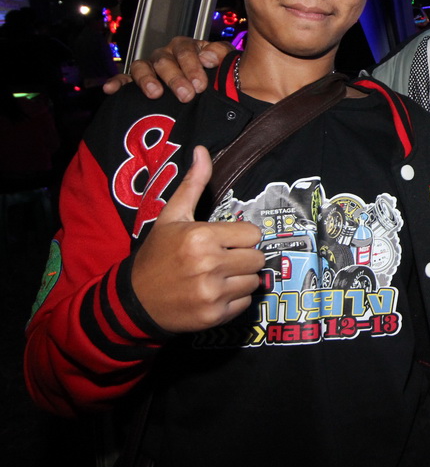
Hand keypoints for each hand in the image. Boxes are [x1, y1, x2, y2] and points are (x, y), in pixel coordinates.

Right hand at [102, 37, 232, 100]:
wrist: (210, 91)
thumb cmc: (216, 74)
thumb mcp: (224, 62)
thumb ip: (221, 53)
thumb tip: (207, 56)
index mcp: (187, 47)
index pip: (185, 50)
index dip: (192, 66)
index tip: (201, 84)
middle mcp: (166, 54)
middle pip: (164, 60)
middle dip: (175, 78)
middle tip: (186, 95)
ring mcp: (150, 67)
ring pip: (142, 67)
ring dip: (147, 80)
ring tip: (155, 94)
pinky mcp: (136, 81)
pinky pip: (124, 79)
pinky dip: (117, 83)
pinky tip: (111, 89)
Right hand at [131, 146, 262, 332]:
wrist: (134, 300)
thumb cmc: (157, 254)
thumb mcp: (171, 216)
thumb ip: (193, 184)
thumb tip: (202, 150)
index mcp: (201, 236)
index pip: (253, 234)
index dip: (241, 237)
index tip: (226, 240)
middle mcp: (209, 264)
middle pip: (257, 258)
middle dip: (243, 257)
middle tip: (223, 259)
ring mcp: (212, 292)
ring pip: (254, 281)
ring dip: (241, 278)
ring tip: (218, 276)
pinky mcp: (214, 315)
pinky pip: (245, 302)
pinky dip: (234, 299)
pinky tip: (214, 293)